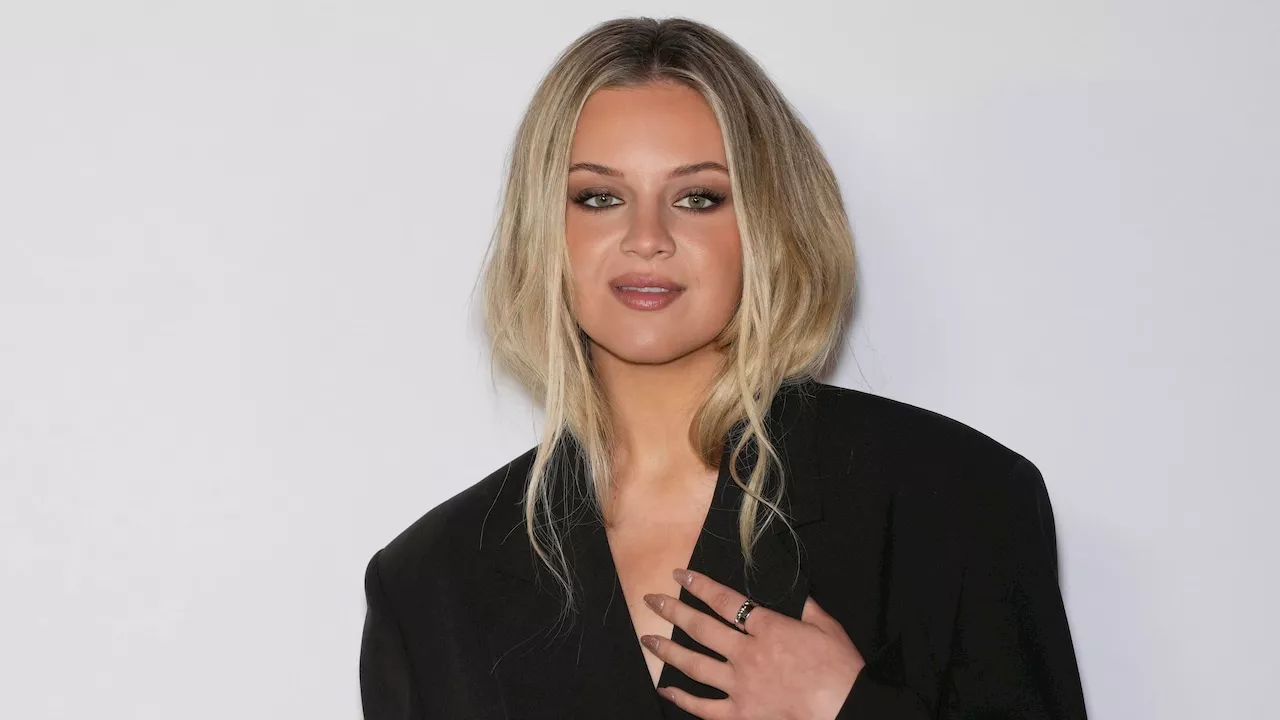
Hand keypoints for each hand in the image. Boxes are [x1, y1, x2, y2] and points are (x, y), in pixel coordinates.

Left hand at [641, 568, 864, 719]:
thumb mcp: (828, 628)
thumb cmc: (841, 670)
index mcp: (768, 628)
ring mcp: (741, 686)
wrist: (848, 709)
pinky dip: (682, 699)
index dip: (699, 585)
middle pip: (701, 628)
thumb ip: (806, 607)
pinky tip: (665, 688)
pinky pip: (704, 707)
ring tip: (648, 639)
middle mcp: (747, 654)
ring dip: (668, 650)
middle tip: (652, 600)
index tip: (680, 575)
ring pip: (695, 665)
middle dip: (673, 611)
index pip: (725, 600)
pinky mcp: (742, 714)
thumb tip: (794, 591)